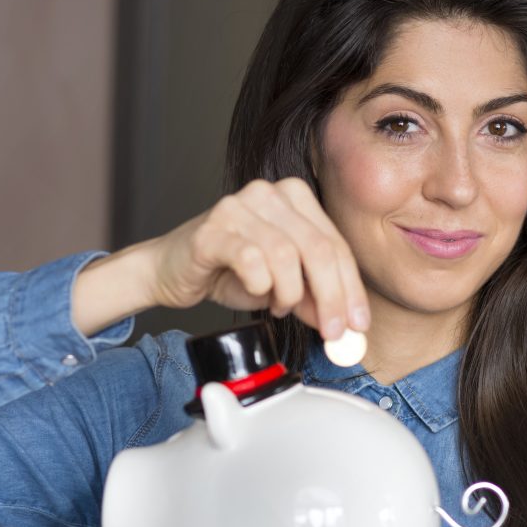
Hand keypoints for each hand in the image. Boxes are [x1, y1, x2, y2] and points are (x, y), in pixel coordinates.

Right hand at [147, 178, 368, 340]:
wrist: (169, 271)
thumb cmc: (225, 271)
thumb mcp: (280, 288)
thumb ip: (312, 299)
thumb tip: (345, 323)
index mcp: (293, 198)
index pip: (335, 244)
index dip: (352, 288)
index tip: (358, 324)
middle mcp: (267, 194)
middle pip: (318, 248)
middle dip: (332, 297)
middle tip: (334, 332)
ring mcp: (238, 207)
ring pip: (286, 256)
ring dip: (289, 294)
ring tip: (278, 306)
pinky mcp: (212, 229)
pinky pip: (250, 260)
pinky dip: (260, 285)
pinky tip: (256, 292)